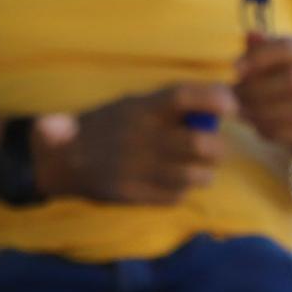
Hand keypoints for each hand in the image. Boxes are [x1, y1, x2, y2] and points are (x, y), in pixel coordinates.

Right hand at [32, 83, 234, 204]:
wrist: (61, 159)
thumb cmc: (105, 126)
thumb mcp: (130, 105)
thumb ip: (169, 105)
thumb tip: (223, 95)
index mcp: (140, 108)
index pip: (182, 97)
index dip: (212, 99)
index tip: (230, 106)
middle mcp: (141, 137)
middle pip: (202, 144)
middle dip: (216, 148)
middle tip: (211, 147)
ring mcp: (138, 168)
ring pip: (195, 175)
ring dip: (202, 173)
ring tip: (194, 168)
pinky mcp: (134, 194)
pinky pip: (176, 196)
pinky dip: (179, 190)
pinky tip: (169, 181)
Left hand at [236, 34, 291, 160]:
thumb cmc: (289, 83)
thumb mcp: (273, 63)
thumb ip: (259, 52)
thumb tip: (250, 36)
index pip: (288, 47)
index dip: (259, 57)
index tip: (235, 69)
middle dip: (259, 89)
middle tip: (237, 96)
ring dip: (264, 112)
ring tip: (244, 112)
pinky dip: (273, 130)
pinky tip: (259, 126)